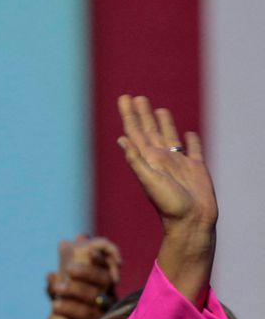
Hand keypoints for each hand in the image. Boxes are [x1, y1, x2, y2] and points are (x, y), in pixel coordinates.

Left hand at [46, 235, 120, 318]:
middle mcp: (107, 298)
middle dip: (87, 272)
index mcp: (102, 287)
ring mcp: (104, 314)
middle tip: (70, 269)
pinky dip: (69, 308)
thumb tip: (64, 242)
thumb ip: (64, 268)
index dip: (100, 257)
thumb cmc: (69, 317)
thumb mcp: (64, 291)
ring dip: (74, 290)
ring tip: (56, 288)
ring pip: (94, 298)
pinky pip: (85, 316)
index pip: (105, 267)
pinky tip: (54, 305)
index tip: (88, 250)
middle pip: (103, 281)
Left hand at [117, 95, 216, 234]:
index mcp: (148, 159)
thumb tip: (121, 139)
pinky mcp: (196, 168)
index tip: (123, 98)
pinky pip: (193, 149)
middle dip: (142, 114)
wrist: (191, 221)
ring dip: (163, 122)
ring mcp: (179, 162)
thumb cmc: (169, 204)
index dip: (129, 115)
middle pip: (149, 130)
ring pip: (169, 136)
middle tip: (135, 97)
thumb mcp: (149, 180)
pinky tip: (188, 133)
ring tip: (157, 108)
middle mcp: (161, 158)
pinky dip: (191, 140)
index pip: (135, 132)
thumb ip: (136, 160)